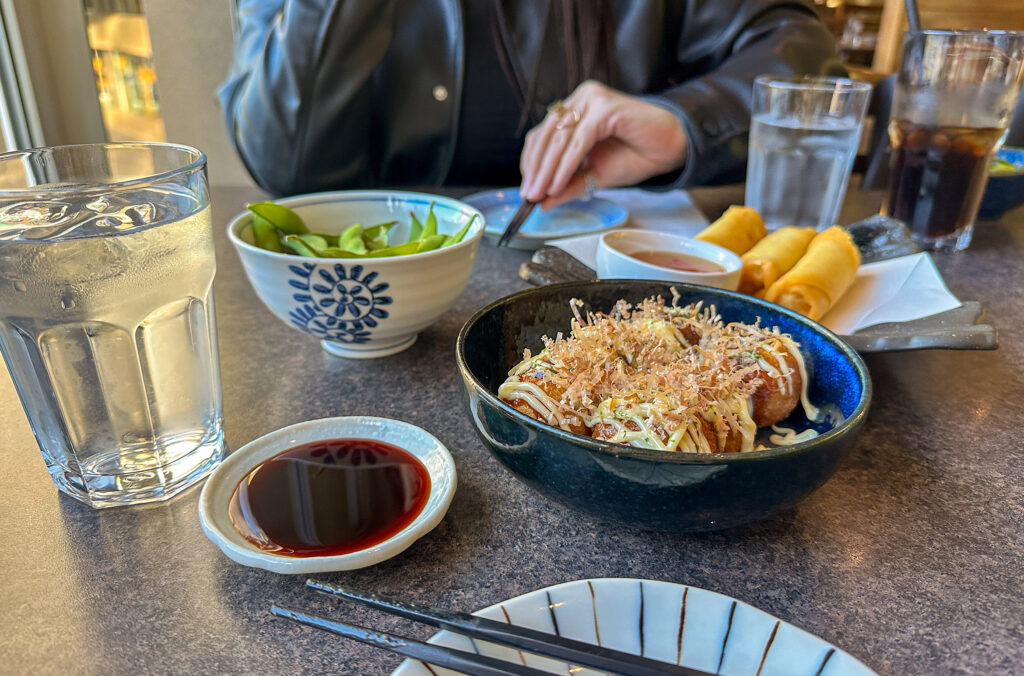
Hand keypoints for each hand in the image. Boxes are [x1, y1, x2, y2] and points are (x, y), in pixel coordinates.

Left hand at [519, 80, 688, 209]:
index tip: (526, 189)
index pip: (542, 134)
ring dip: (547, 170)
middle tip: (529, 196)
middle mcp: (581, 98)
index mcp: (576, 108)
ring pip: (559, 138)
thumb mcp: (594, 175)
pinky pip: (578, 141)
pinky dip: (565, 165)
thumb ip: (568, 185)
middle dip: (536, 169)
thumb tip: (541, 202)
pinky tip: (558, 184)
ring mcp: (593, 99)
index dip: (531, 162)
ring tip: (540, 194)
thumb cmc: (636, 155)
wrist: (671, 148)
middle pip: (547, 135)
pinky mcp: (605, 108)